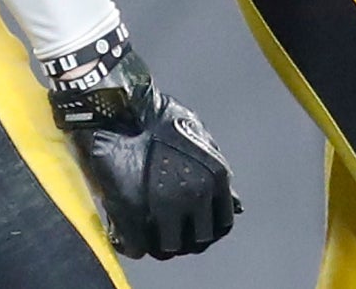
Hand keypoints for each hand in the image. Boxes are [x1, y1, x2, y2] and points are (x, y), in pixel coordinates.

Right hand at [49, 47, 237, 257]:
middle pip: (196, 242)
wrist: (119, 105)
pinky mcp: (131, 211)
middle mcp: (195, 195)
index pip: (221, 226)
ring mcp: (164, 206)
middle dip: (182, 238)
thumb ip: (218, 175)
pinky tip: (125, 233)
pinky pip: (136, 248)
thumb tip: (237, 206)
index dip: (206, 228)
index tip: (191, 225)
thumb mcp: (199, 137)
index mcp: (215, 178)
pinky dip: (131, 244)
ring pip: (167, 249)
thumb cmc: (158, 116)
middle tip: (165, 229)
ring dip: (156, 243)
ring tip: (145, 230)